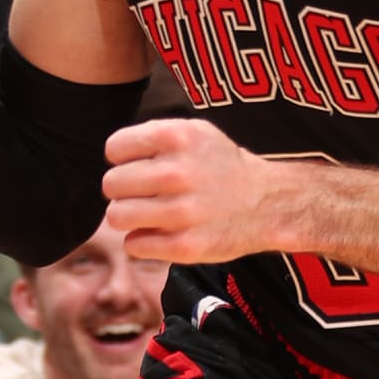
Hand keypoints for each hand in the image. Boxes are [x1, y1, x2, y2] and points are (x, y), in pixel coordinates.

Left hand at [101, 116, 276, 263]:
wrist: (267, 203)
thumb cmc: (221, 166)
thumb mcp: (194, 132)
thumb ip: (152, 136)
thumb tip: (111, 157)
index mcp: (177, 137)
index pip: (114, 149)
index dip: (123, 159)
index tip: (142, 166)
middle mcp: (178, 172)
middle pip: (111, 184)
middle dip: (123, 190)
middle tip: (145, 194)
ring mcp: (182, 212)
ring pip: (116, 216)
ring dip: (128, 217)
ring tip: (149, 214)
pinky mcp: (185, 246)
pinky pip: (133, 244)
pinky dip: (143, 241)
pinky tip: (162, 232)